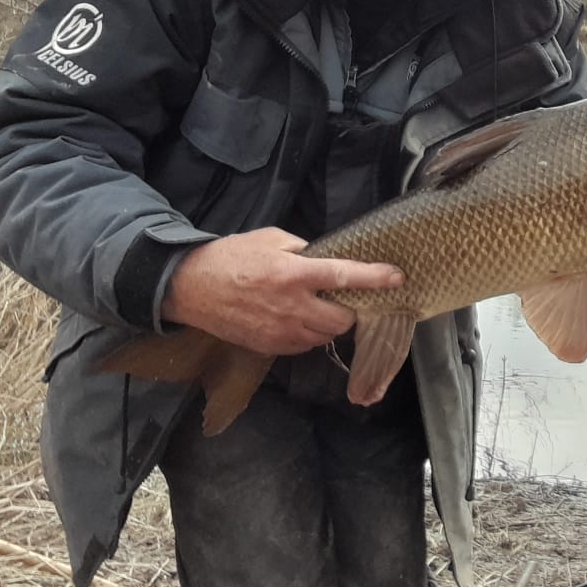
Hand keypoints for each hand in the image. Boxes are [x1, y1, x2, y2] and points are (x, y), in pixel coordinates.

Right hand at [161, 227, 402, 355]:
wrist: (190, 287)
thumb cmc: (232, 257)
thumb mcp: (271, 239)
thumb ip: (304, 250)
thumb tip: (327, 259)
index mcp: (293, 274)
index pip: (344, 277)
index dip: (374, 278)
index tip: (397, 277)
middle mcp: (291, 306)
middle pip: (341, 320)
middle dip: (348, 310)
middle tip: (341, 298)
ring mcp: (280, 331)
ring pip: (324, 336)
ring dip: (328, 324)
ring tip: (315, 307)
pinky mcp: (269, 347)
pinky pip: (303, 345)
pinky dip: (308, 334)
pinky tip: (296, 319)